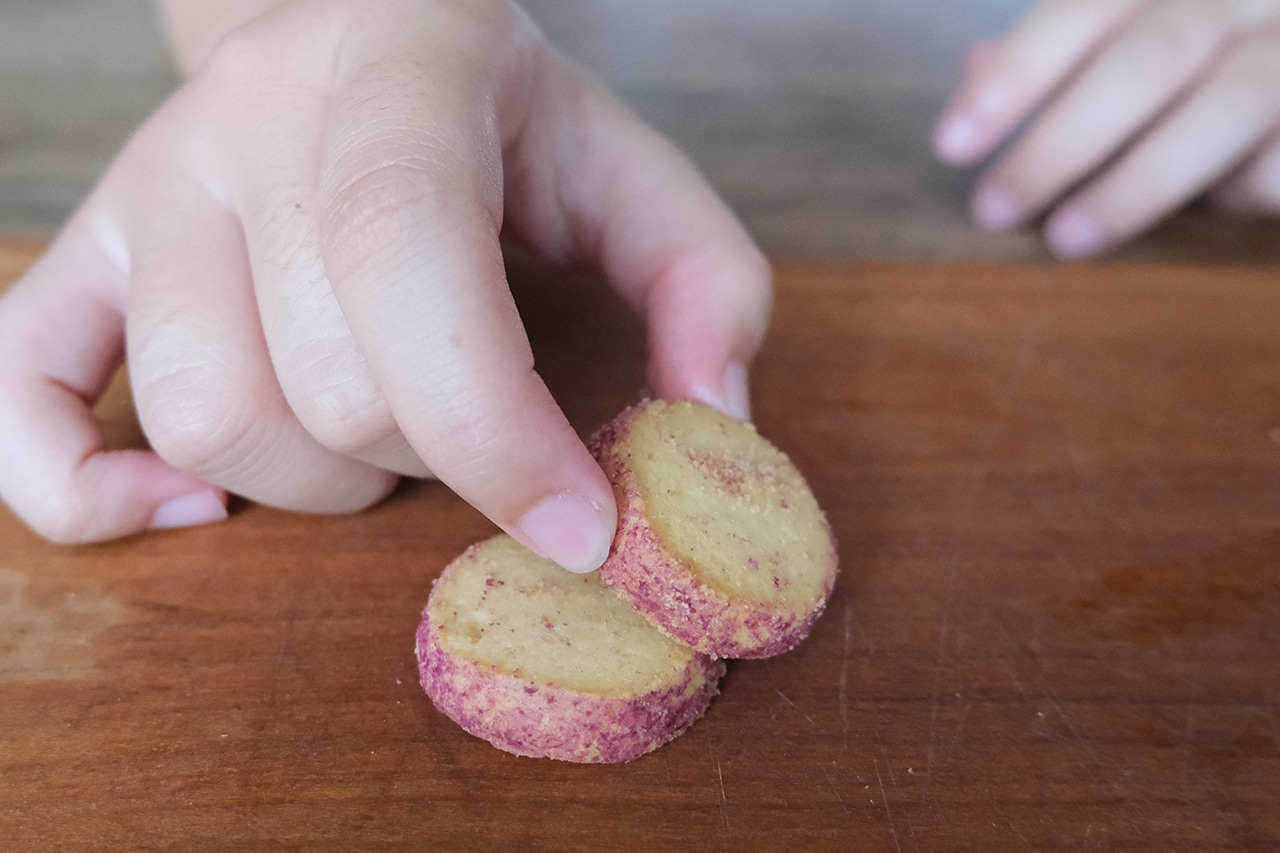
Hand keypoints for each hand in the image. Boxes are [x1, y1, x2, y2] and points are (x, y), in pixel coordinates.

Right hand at [0, 0, 770, 571]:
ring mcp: (140, 191)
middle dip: (436, 458)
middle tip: (484, 430)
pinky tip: (186, 510)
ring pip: (209, 414)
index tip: (584, 528)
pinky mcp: (80, 258)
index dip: (495, 426)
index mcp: (393, 76)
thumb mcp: (630, 172)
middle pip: (325, 378)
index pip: (407, 260)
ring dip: (324, 479)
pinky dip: (88, 490)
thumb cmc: (501, 128)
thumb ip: (703, 281)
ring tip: (382, 432)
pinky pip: (20, 398)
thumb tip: (709, 426)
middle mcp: (239, 125)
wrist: (351, 40)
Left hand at [934, 0, 1279, 257]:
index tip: (950, 145)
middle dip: (1061, 141)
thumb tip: (974, 67)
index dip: (1014, 77)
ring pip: (1229, 102)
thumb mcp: (1134, 61)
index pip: (1082, 11)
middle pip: (1148, 58)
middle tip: (993, 211)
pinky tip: (1188, 227)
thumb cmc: (1210, 80)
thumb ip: (1066, 62)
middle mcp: (1241, 0)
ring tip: (1067, 240)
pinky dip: (1237, 191)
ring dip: (1137, 180)